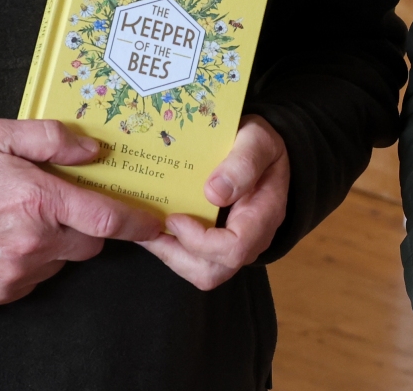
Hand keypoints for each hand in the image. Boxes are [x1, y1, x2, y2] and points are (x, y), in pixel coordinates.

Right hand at [0, 118, 161, 304]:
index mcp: (39, 200)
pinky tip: (7, 239)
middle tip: (61, 203)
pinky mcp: (3, 291)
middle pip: (90, 242)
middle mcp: (35, 241)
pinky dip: (33, 260)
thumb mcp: (0, 137)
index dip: (137, 222)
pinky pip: (37, 276)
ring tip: (24, 218)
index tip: (154, 221)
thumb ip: (51, 138)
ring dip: (58, 242)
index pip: (106, 217)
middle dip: (86, 225)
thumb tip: (93, 150)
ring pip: (63, 259)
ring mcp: (19, 271)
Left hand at [138, 114, 289, 289]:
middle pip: (214, 271)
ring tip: (147, 230)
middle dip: (175, 255)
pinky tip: (155, 227)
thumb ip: (243, 163)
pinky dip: (173, 250)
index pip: (235, 248)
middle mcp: (253, 239)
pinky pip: (196, 262)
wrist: (261, 150)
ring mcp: (237, 245)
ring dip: (171, 255)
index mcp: (264, 214)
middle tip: (149, 228)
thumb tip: (214, 193)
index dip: (200, 241)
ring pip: (202, 272)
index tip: (175, 217)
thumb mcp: (256, 139)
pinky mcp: (220, 245)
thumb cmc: (259, 143)